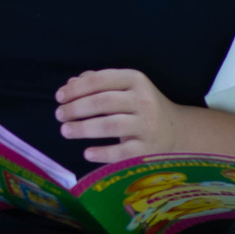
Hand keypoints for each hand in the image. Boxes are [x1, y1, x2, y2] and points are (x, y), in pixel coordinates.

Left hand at [53, 69, 189, 163]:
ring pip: (110, 126)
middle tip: (59, 115)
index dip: (76, 88)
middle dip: (75, 108)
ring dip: (83, 128)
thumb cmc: (140, 106)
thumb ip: (97, 83)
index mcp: (135, 80)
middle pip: (103, 102)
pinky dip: (102, 153)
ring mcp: (147, 126)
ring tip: (65, 131)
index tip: (59, 97)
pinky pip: (121, 152)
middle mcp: (143, 101)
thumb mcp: (125, 88)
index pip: (101, 80)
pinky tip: (86, 153)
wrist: (175, 131)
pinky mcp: (148, 149)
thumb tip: (70, 84)